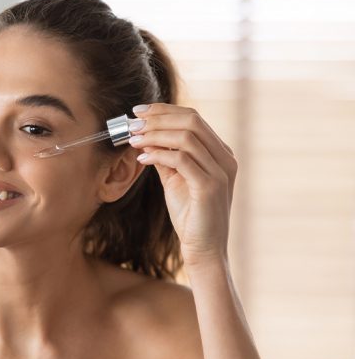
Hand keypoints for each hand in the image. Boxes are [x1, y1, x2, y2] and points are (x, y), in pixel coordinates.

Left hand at [128, 103, 237, 263]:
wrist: (204, 248)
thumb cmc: (190, 214)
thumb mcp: (175, 179)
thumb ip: (165, 157)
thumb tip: (144, 137)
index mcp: (220, 152)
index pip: (193, 117)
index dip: (164, 110)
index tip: (138, 111)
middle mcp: (225, 158)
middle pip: (191, 120)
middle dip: (157, 118)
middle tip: (132, 122)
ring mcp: (220, 171)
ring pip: (186, 137)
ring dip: (154, 135)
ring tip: (133, 139)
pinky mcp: (210, 186)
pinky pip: (181, 159)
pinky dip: (158, 155)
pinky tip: (141, 158)